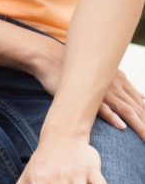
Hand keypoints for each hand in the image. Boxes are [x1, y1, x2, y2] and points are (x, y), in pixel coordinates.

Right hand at [30, 36, 144, 139]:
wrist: (48, 57)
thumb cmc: (73, 69)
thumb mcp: (98, 76)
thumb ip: (115, 86)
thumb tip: (133, 99)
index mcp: (118, 79)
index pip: (140, 101)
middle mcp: (113, 84)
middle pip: (138, 108)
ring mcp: (100, 90)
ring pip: (126, 110)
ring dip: (139, 125)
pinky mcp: (84, 95)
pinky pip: (101, 108)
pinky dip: (112, 117)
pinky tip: (121, 126)